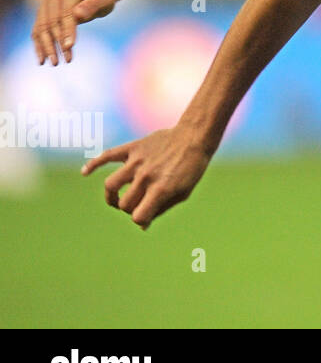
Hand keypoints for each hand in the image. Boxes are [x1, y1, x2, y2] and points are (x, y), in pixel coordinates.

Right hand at [32, 0, 118, 64]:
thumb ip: (93, 5)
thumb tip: (77, 14)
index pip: (66, 13)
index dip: (67, 30)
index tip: (69, 47)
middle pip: (51, 21)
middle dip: (55, 43)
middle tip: (61, 61)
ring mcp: (46, 1)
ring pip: (41, 27)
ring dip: (46, 46)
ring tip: (53, 63)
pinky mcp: (43, 11)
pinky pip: (38, 29)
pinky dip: (40, 44)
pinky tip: (43, 59)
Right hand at [83, 126, 212, 228]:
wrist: (195, 137)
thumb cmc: (191, 168)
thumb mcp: (182, 192)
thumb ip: (160, 209)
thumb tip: (142, 225)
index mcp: (161, 189)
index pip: (138, 216)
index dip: (141, 220)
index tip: (147, 215)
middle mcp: (146, 176)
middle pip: (124, 203)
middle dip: (129, 208)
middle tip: (138, 203)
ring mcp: (137, 161)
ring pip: (111, 185)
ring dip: (112, 195)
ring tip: (117, 197)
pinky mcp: (132, 148)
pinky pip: (107, 155)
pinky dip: (93, 164)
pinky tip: (85, 173)